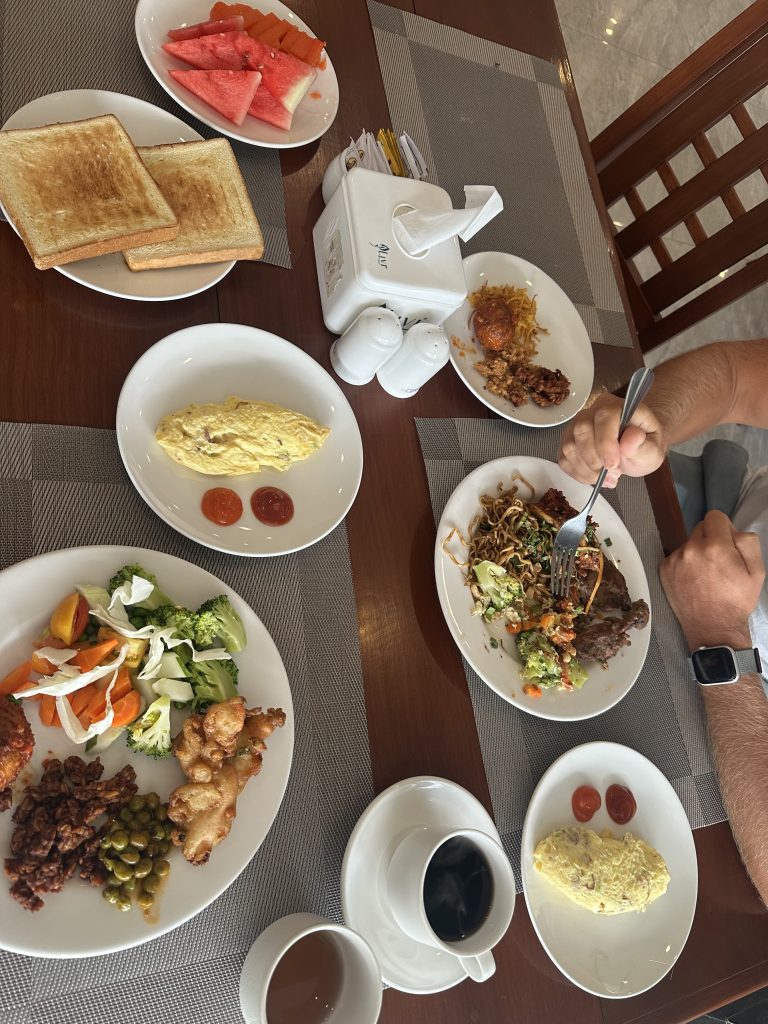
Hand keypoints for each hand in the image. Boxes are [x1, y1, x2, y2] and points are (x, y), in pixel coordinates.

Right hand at [558, 393, 665, 486]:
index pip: (604, 416)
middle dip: (594, 459)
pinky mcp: (568, 442)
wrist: (635, 448)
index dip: (605, 442)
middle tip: (613, 474)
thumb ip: (645, 445)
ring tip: (607, 478)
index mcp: (616, 407)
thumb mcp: (654, 450)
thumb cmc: (644, 445)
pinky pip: (563, 459)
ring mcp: (576, 426)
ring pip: (569, 446)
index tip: (613, 465)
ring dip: (587, 470)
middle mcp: (591, 412)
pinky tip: (594, 477)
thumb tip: (631, 438)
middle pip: (581, 430)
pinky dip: (578, 474)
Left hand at [660, 511, 764, 651]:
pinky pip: (677, 556)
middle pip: (700, 528)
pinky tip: (694, 579)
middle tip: (719, 561)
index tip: (727, 542)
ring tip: (706, 574)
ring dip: (697, 551)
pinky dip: (685, 563)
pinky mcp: (664, 570)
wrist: (713, 628)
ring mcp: (675, 560)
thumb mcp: (757, 570)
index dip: (724, 527)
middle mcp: (691, 549)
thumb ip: (747, 541)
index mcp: (715, 546)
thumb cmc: (736, 601)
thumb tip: (733, 529)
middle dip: (711, 539)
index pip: (715, 516)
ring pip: (688, 542)